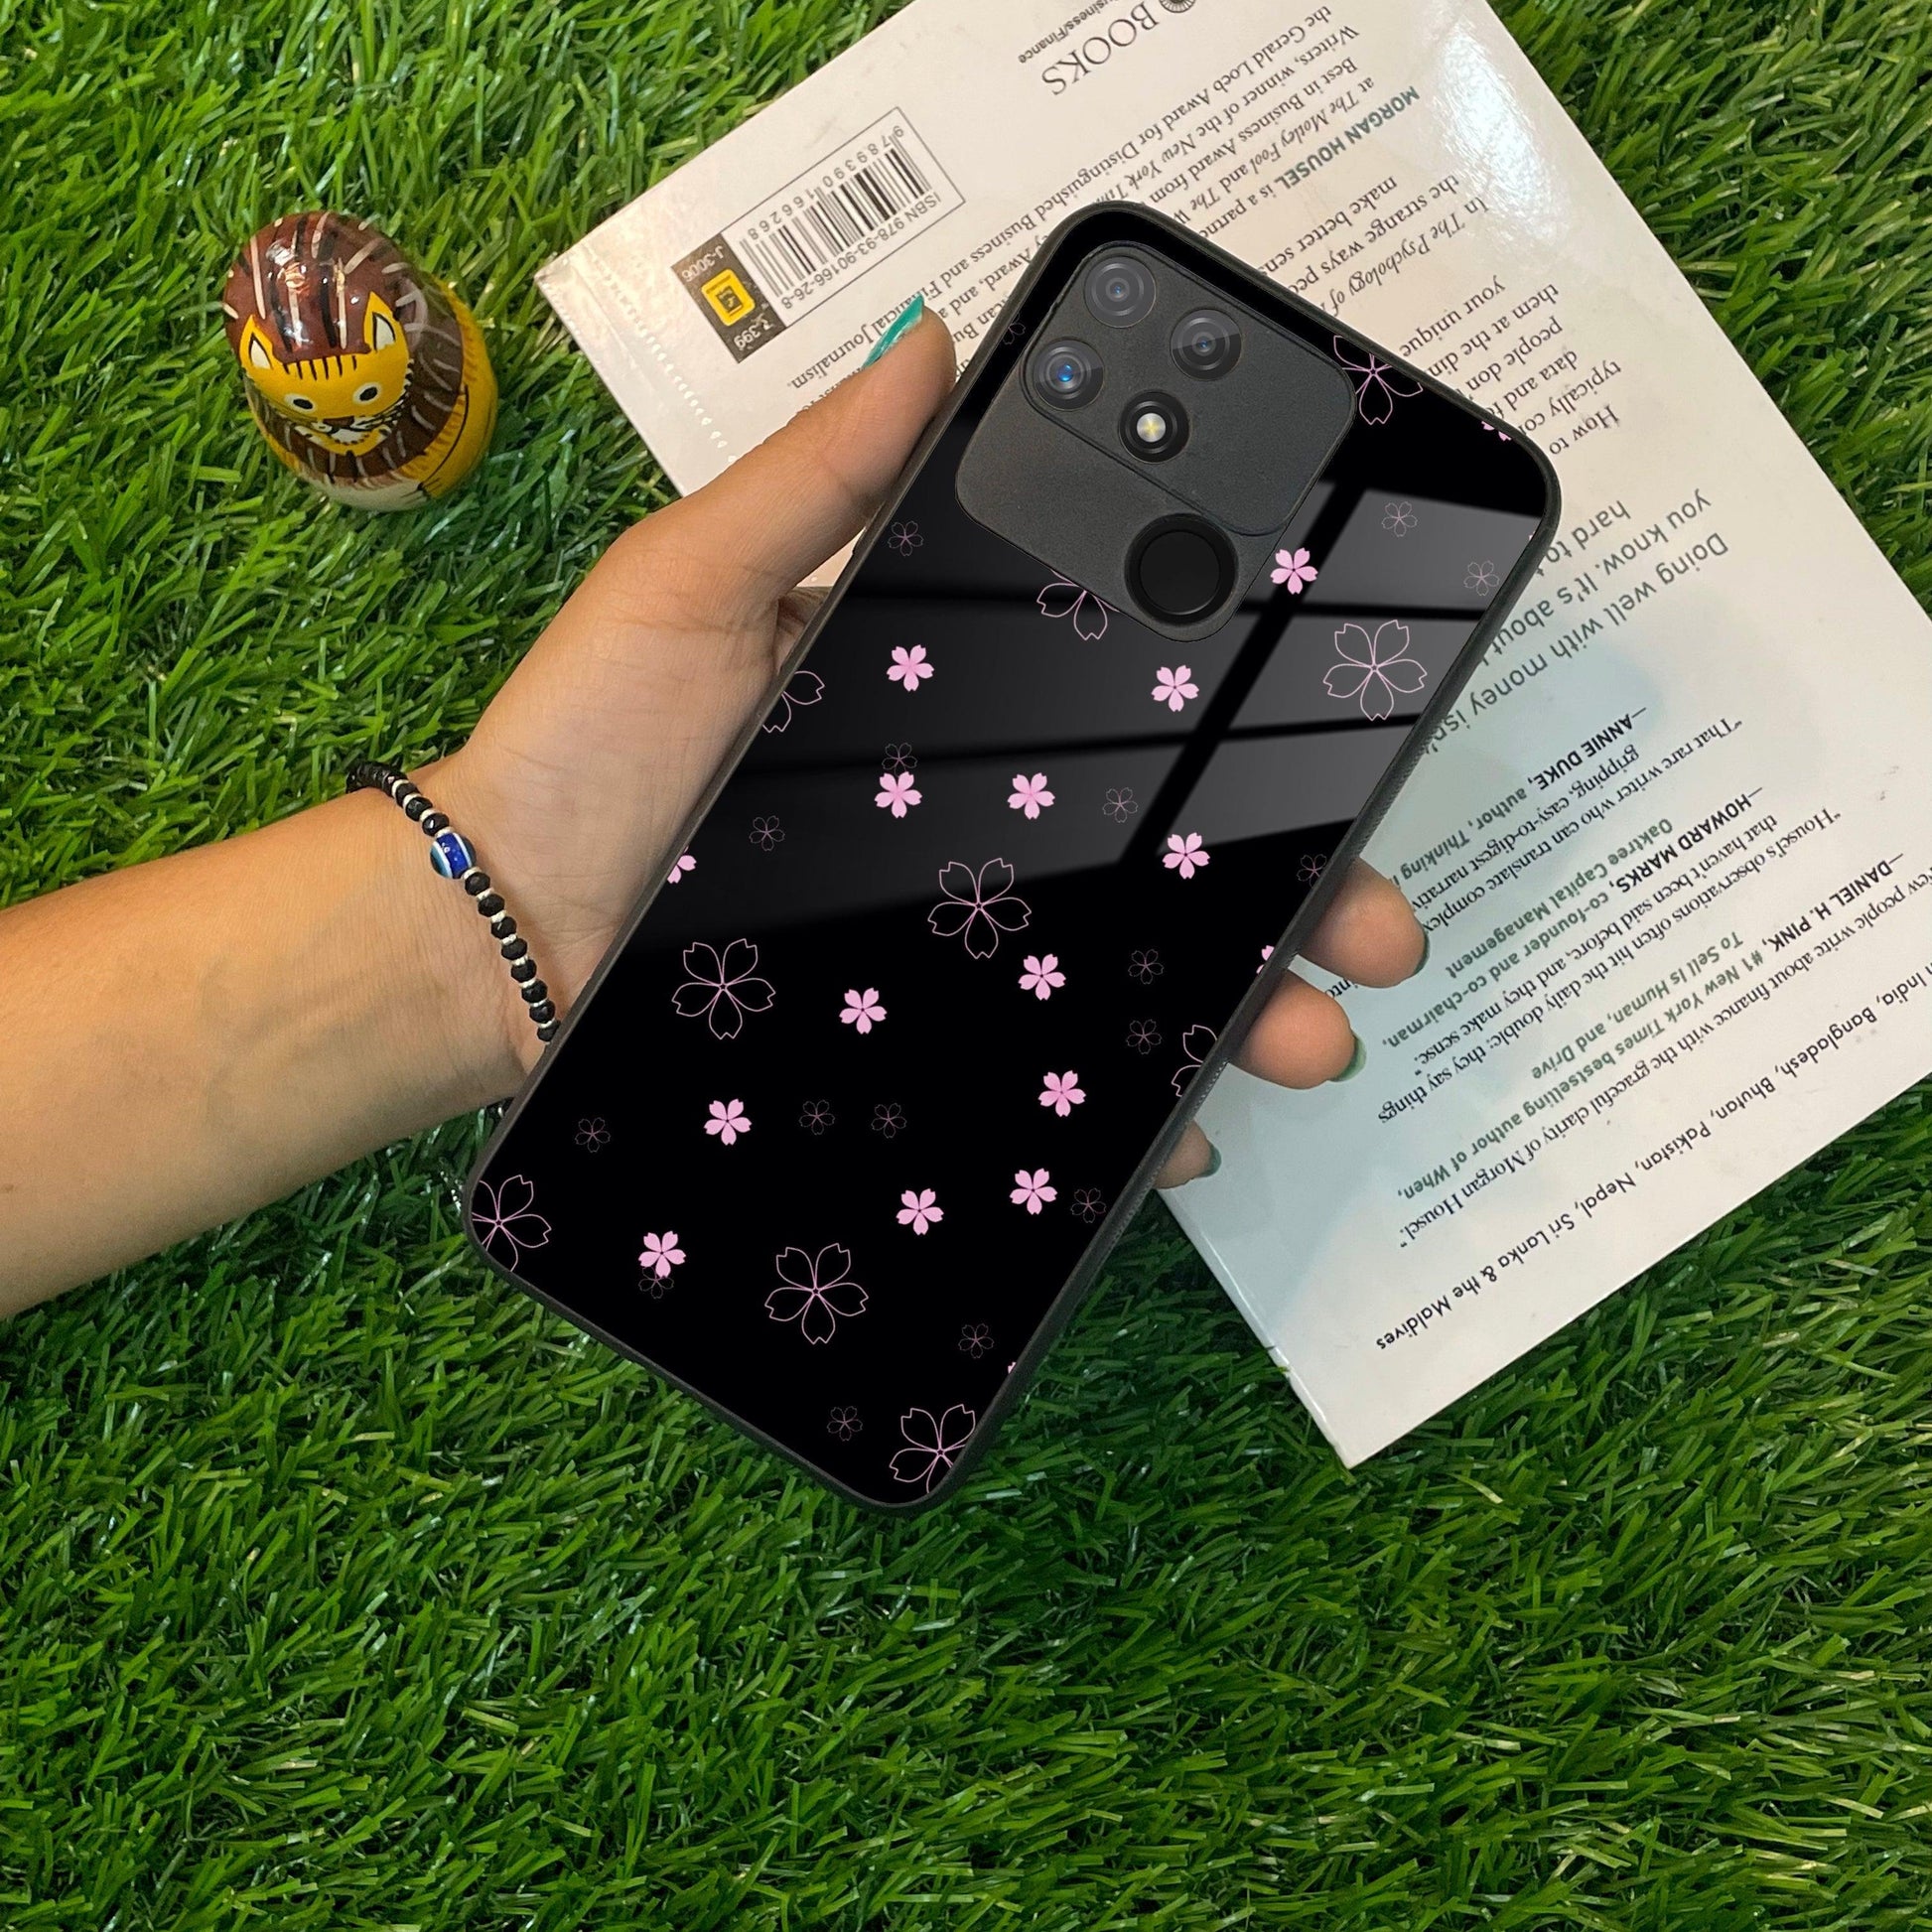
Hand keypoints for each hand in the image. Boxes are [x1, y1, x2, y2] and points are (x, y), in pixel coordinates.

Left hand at [430, 306, 1423, 1181]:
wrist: (495, 939)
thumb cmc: (586, 748)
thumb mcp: (694, 587)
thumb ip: (815, 482)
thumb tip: (938, 341)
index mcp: (938, 704)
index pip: (1124, 705)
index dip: (1243, 718)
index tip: (1345, 720)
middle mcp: (971, 819)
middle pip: (1164, 847)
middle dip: (1294, 880)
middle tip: (1381, 922)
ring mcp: (956, 936)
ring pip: (1133, 967)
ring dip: (1243, 1002)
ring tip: (1312, 1034)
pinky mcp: (924, 1039)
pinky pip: (1047, 1073)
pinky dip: (1127, 1106)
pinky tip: (1185, 1131)